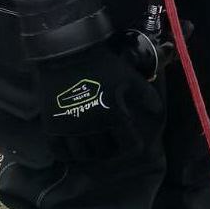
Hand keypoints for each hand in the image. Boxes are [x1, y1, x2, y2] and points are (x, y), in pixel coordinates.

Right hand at [37, 39, 161, 161]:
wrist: (69, 52)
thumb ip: (147, 96)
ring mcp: (70, 129)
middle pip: (106, 152)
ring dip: (92, 153)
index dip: (134, 144)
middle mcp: (93, 127)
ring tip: (95, 146)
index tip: (132, 141)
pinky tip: (74, 149)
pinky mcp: (52, 127)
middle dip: (113, 149)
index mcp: (114, 116)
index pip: (130, 145)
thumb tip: (157, 111)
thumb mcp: (130, 76)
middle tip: (113, 143)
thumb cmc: (103, 64)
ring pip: (84, 155)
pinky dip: (69, 155)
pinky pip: (61, 152)